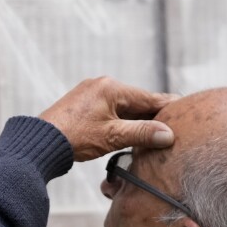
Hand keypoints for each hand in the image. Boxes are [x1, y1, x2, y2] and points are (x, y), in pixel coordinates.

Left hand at [39, 77, 178, 161]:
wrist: (40, 142)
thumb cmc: (74, 137)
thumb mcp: (113, 136)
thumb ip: (142, 133)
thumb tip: (168, 134)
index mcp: (112, 87)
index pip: (149, 97)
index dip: (168, 107)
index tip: (186, 111)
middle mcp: (102, 85)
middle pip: (137, 101)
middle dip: (153, 115)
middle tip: (173, 126)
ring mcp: (91, 93)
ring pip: (123, 107)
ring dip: (136, 120)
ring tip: (154, 134)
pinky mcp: (82, 105)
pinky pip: (110, 110)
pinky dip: (122, 121)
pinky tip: (127, 133)